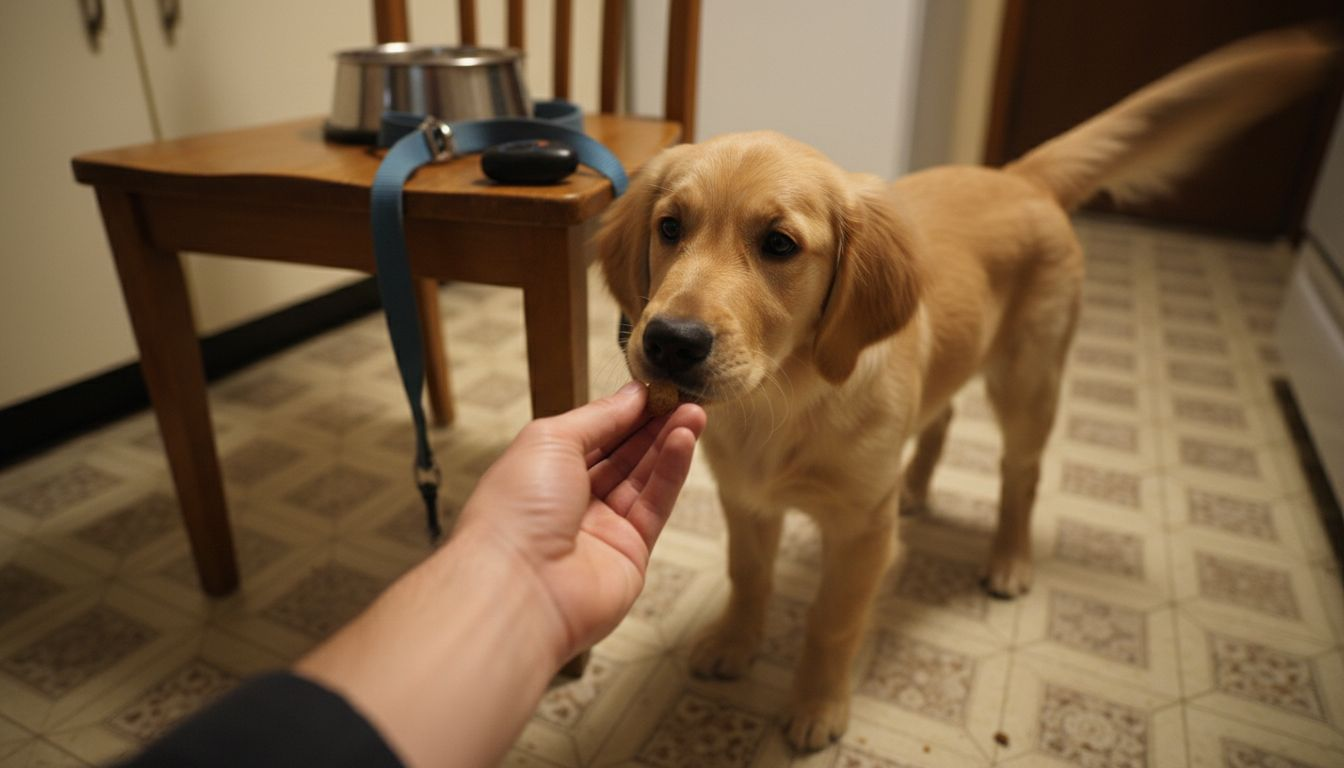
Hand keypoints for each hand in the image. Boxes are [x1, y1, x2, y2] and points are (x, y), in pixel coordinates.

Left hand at [453, 381, 705, 664]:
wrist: (520, 587)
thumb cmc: (516, 510)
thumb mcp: (551, 440)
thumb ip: (598, 417)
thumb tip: (632, 395)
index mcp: (542, 471)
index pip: (593, 434)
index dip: (625, 411)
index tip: (655, 389)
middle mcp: (571, 499)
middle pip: (622, 455)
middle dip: (653, 425)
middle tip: (684, 398)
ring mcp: (602, 528)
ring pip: (644, 478)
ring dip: (669, 443)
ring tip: (695, 414)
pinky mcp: (631, 553)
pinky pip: (655, 504)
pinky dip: (671, 472)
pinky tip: (684, 442)